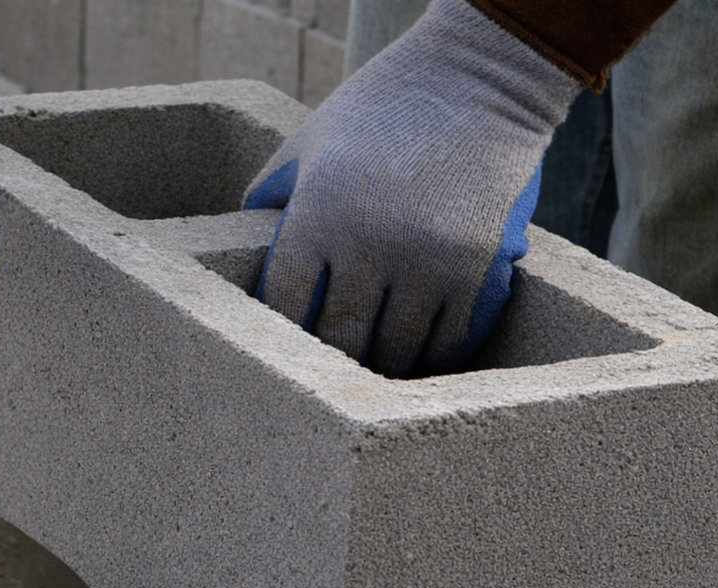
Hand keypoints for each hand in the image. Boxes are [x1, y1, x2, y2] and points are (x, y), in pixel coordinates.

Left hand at [244, 0, 579, 376]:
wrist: (475, 82)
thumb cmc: (381, 110)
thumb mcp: (309, 142)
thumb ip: (271, 198)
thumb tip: (242, 257)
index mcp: (317, 214)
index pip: (284, 305)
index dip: (282, 336)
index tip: (285, 350)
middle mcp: (368, 243)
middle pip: (340, 339)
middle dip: (333, 362)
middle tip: (330, 375)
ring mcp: (425, 260)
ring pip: (396, 350)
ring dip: (383, 367)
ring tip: (374, 372)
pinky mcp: (474, 268)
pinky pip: (449, 339)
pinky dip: (432, 355)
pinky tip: (421, 355)